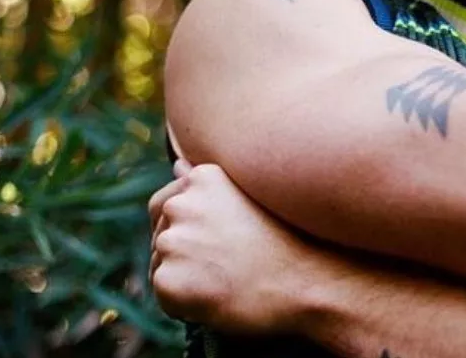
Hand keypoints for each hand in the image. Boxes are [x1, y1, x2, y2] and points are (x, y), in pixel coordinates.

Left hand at [148, 160, 319, 333]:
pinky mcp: (167, 280)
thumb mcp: (250, 197)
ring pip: (162, 266)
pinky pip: (166, 296)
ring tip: (226, 280)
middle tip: (224, 264)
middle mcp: (182, 204)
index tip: (216, 243)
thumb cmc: (287, 241)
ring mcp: (172, 242)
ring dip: (184, 276)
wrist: (305, 283)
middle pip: (160, 235)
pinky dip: (185, 303)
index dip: (187, 229)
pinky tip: (219, 298)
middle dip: (182, 252)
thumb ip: (206, 181)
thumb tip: (177, 164)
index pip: (165, 205)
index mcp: (203, 178)